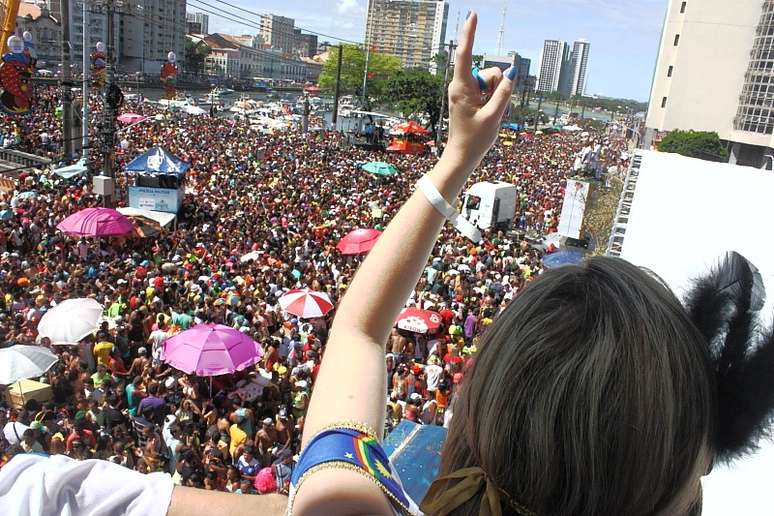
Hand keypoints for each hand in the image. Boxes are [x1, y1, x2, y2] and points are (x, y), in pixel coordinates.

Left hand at [445, 12, 515, 168]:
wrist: (462, 156)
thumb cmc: (474, 139)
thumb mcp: (494, 116)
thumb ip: (504, 93)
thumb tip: (512, 73)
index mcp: (461, 88)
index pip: (465, 55)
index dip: (470, 34)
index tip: (473, 15)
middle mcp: (461, 86)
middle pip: (487, 72)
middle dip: (496, 85)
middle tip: (490, 109)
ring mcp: (465, 91)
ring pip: (490, 81)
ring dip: (495, 95)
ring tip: (486, 114)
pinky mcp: (469, 97)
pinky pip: (487, 90)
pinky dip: (492, 99)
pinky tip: (486, 114)